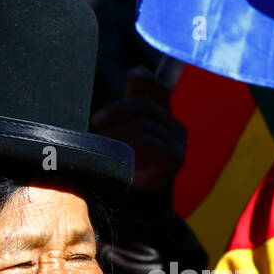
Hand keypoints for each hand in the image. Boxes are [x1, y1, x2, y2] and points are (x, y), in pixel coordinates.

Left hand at [90, 66, 186, 191]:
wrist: (137, 202)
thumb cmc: (128, 164)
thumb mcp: (124, 133)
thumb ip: (128, 105)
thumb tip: (137, 70)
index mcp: (164, 116)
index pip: (159, 89)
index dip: (147, 79)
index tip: (131, 73)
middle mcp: (175, 126)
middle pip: (146, 105)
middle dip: (118, 110)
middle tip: (97, 121)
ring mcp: (177, 142)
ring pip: (145, 124)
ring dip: (119, 131)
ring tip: (102, 140)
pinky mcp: (174, 158)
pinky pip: (150, 143)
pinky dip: (130, 144)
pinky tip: (117, 150)